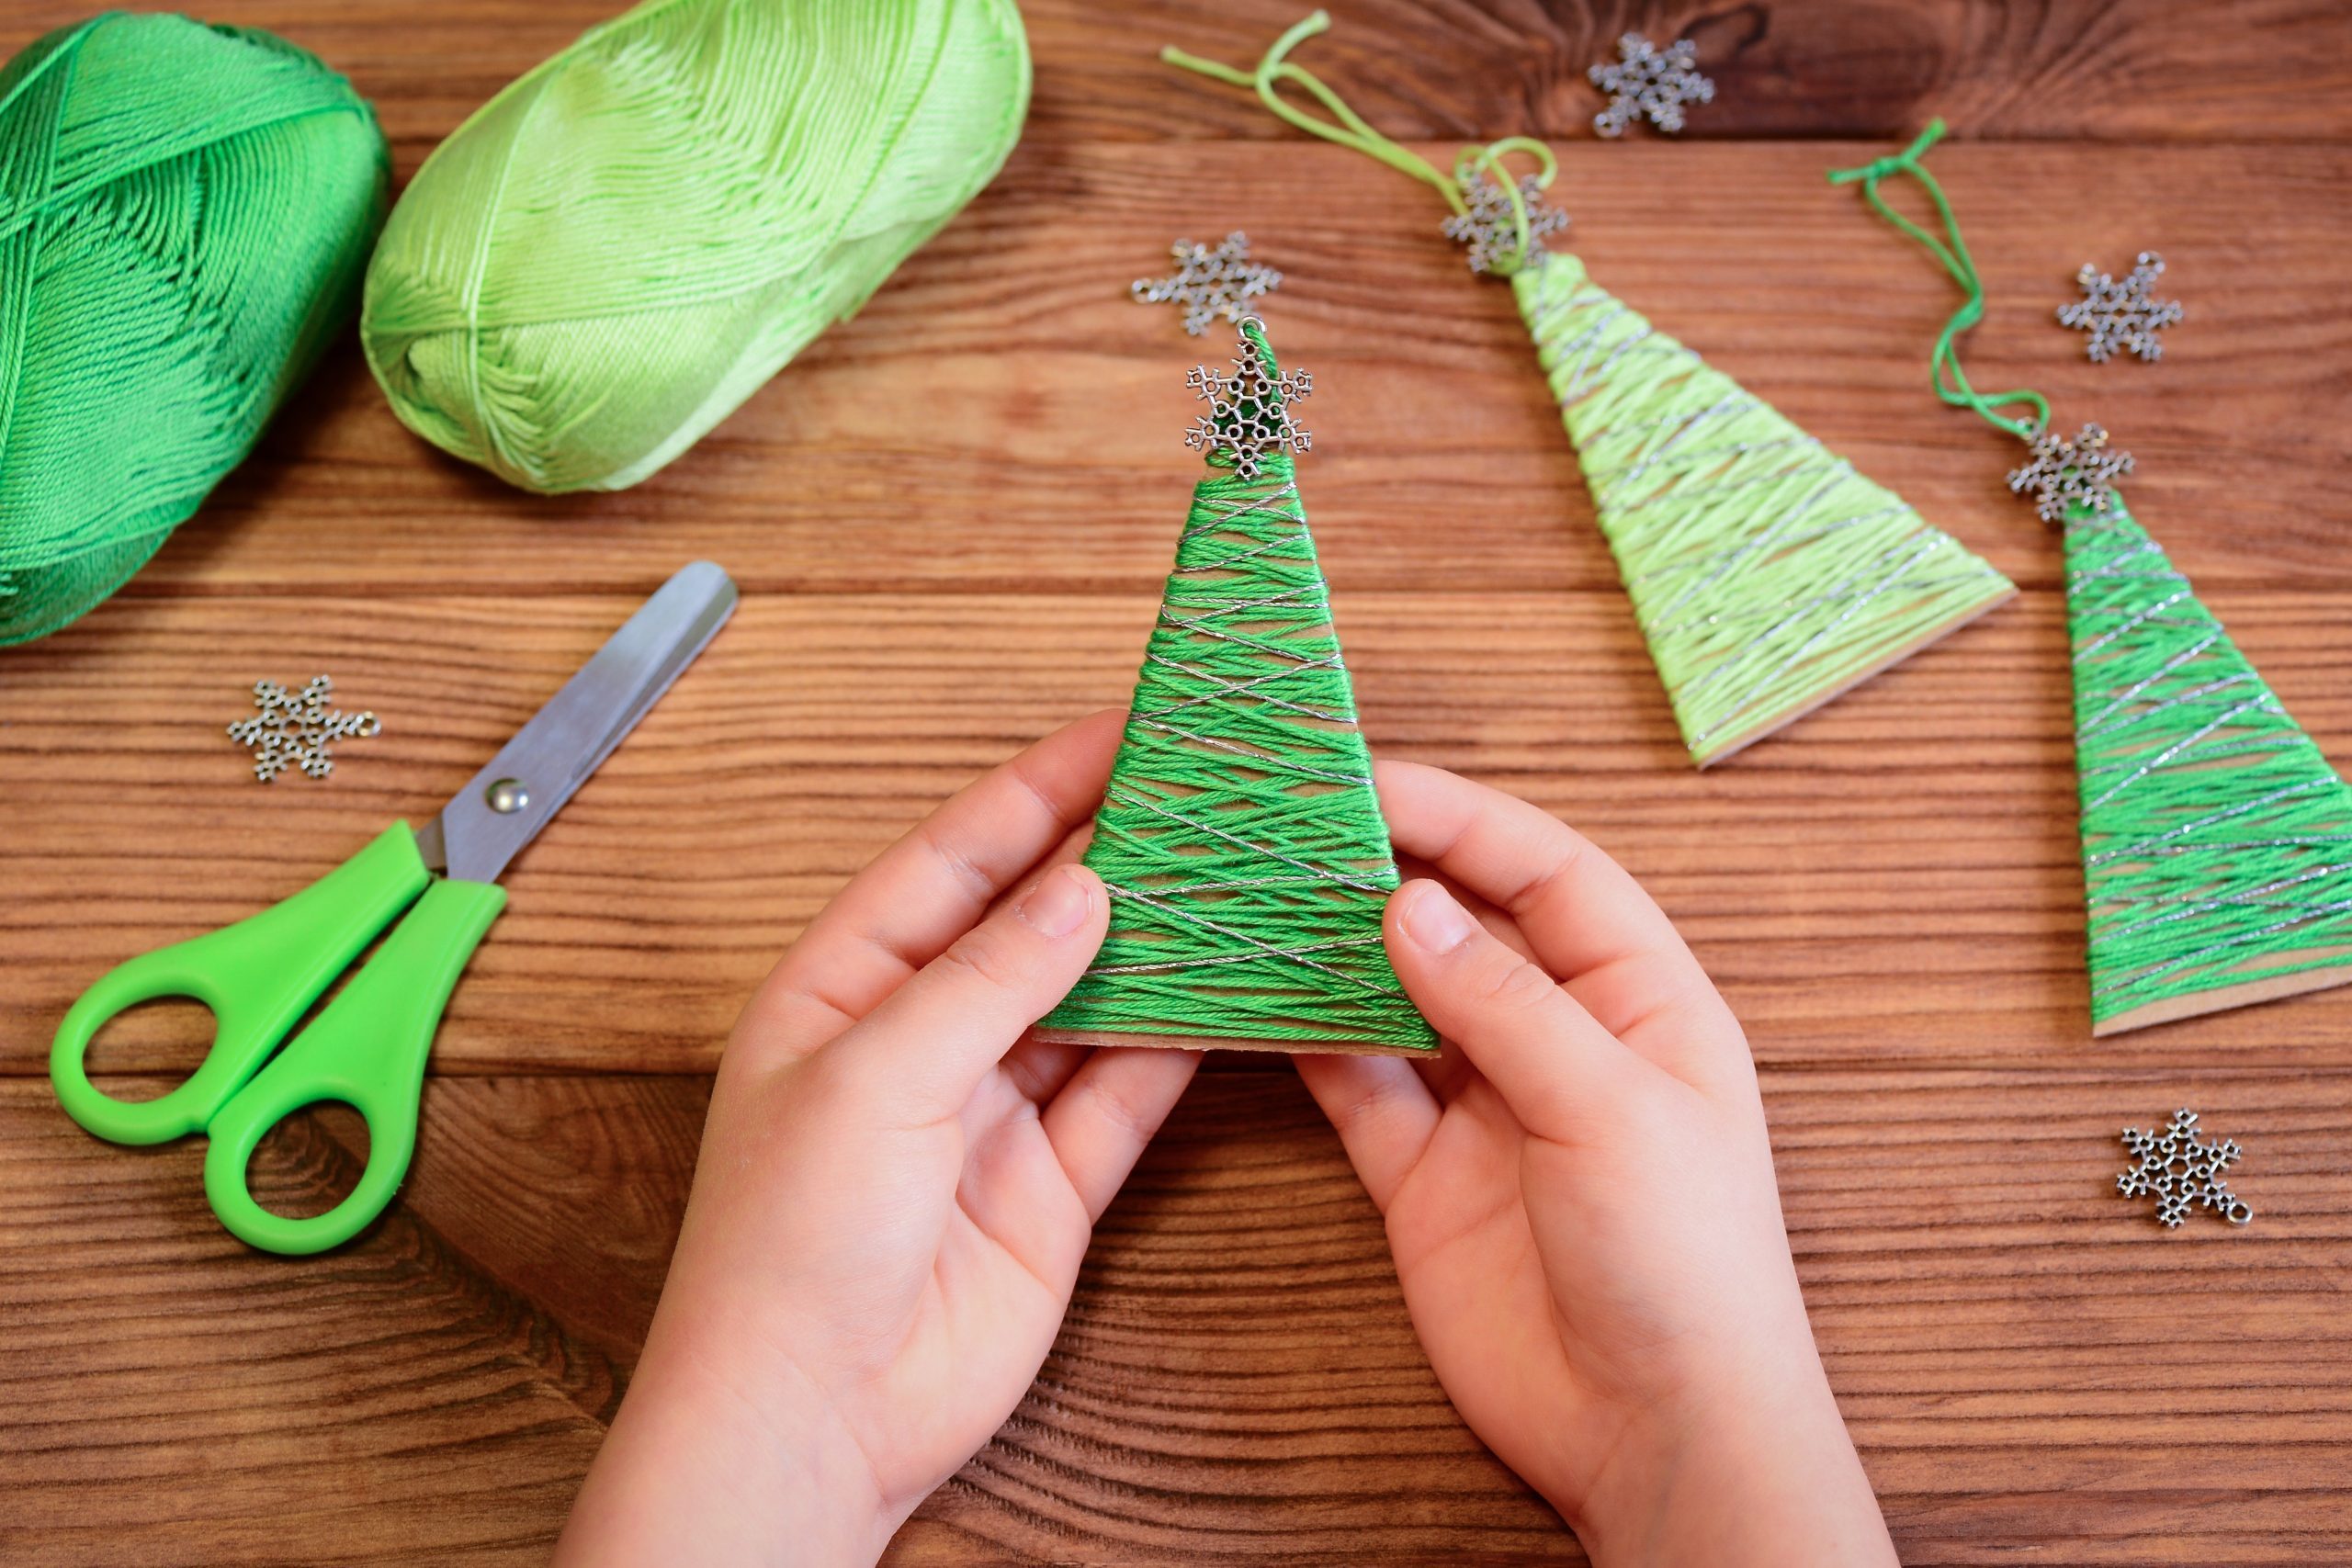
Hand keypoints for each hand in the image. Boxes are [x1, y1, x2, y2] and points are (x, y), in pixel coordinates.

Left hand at [557, 712, 1197, 1566]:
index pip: (953, 858)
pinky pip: (1126, 1092)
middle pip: (1030, 921)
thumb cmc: (789, 1245)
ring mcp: (989, 1110)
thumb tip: (1081, 889)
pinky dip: (1179, 1043)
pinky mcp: (1051, 1184)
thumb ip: (988, 978)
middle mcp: (918, 1037)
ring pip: (1091, 1001)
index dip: (1037, 791)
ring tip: (1234, 874)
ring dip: (1156, 945)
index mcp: (842, 986)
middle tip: (1201, 792)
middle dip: (1112, 858)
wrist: (814, 1417)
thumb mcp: (876, 1076)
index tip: (1122, 731)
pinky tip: (1230, 990)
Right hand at [1297, 762, 1896, 1567]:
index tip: (1372, 780)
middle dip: (1386, 871)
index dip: (1466, 819)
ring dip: (1334, 952)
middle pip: (1464, 926)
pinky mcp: (1423, 1177)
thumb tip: (1410, 907)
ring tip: (1259, 895)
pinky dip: (1307, 1042)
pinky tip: (1256, 998)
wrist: (1656, 1432)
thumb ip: (1506, 1006)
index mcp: (1642, 1001)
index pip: (1549, 873)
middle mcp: (1560, 1039)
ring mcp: (1486, 1107)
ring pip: (1396, 1000)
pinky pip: (1357, 1087)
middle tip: (1292, 825)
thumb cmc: (1686, 1262)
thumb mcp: (1611, 1107)